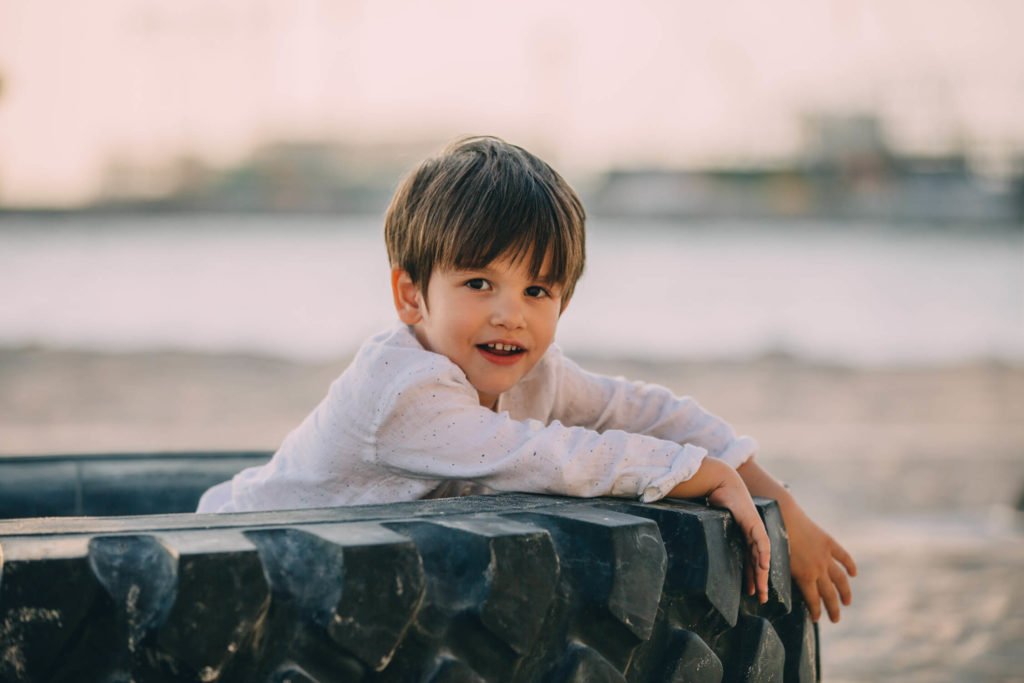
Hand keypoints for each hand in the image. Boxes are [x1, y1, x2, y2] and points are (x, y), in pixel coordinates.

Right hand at [707, 474, 771, 603]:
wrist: (720, 483)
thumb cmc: (714, 500)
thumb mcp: (714, 523)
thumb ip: (710, 535)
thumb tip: (692, 545)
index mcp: (743, 536)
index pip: (749, 560)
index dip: (750, 576)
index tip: (750, 592)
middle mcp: (751, 535)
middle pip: (758, 563)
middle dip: (759, 581)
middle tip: (760, 599)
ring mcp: (755, 530)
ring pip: (762, 557)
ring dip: (762, 575)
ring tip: (761, 591)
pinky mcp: (754, 524)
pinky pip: (761, 543)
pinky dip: (763, 555)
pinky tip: (764, 567)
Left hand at [783, 502, 856, 621]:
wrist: (782, 516)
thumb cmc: (772, 540)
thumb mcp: (774, 564)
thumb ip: (779, 579)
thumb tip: (767, 593)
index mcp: (804, 577)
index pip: (814, 601)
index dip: (816, 612)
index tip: (816, 619)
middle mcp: (818, 569)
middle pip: (830, 594)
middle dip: (833, 609)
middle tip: (835, 619)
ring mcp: (825, 556)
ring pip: (841, 579)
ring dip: (845, 592)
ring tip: (847, 602)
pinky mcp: (829, 543)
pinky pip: (843, 557)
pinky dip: (850, 565)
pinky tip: (853, 573)